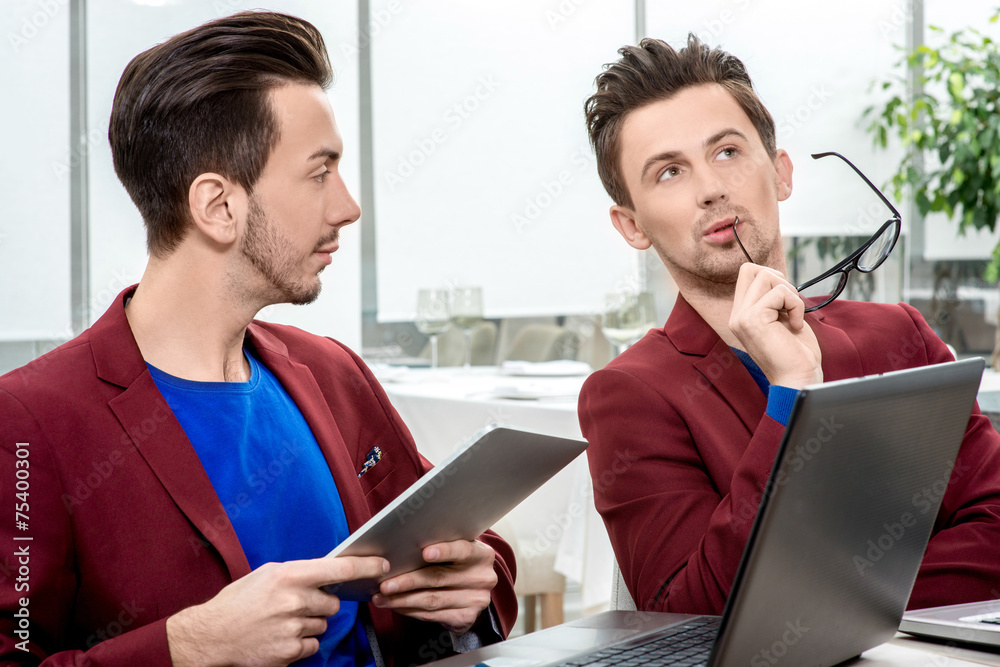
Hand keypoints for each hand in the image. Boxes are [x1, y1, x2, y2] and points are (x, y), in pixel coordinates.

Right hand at [166, 556, 388, 666]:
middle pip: (333, 604)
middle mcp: (295, 600)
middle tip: (295, 607)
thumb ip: (298, 573)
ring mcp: (294, 627)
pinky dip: (301, 644)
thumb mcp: (266, 575)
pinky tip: (280, 638)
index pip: (339, 568)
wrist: (211, 635)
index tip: (382, 565)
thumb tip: (327, 574)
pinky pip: (313, 645)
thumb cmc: (239, 602)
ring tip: (281, 623)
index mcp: (289, 575)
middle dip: (320, 606)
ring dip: (309, 625)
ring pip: (323, 626)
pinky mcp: (291, 651)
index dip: (365, 566)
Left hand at [372, 539, 496, 633]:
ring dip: (402, 600)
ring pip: (432, 600)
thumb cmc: (457, 562)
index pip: (463, 550)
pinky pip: (432, 615)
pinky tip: (396, 606)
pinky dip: (410, 611)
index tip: (425, 552)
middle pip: (439, 578)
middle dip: (408, 582)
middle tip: (385, 584)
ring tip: (381, 597)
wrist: (474, 589)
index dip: (445, 551)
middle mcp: (482, 578)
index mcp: (482, 555)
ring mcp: (476, 600)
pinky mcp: (466, 618)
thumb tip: (404, 545)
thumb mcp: (457, 548)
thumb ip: (441, 544)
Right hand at [729, 263, 822, 388]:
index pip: (746, 275)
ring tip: (793, 315)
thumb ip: (774, 300)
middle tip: (789, 305)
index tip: (786, 300)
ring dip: (789, 292)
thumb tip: (776, 276)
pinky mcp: (753, 319)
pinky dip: (796, 305)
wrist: (798, 379)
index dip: (771, 277)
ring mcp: (742, 317)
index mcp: (741, 316)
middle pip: (751, 269)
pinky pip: (780, 292)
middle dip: (778, 280)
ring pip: (765, 275)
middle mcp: (737, 316)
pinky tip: (795, 325)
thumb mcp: (783, 319)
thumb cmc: (796, 354)